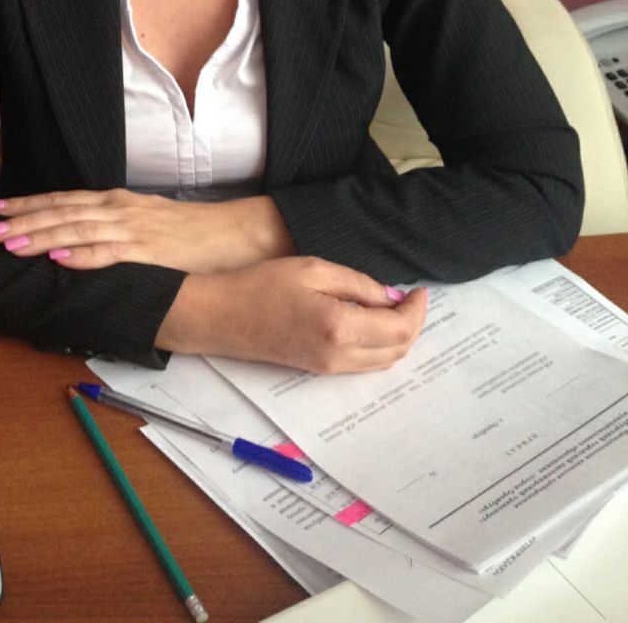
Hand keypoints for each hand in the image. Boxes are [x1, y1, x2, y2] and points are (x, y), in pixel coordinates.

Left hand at [0, 188, 293, 272]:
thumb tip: (78, 239)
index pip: (63, 199)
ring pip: (77, 229)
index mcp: (116, 202)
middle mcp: (119, 209)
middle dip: (22, 220)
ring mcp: (133, 228)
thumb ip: (112, 228)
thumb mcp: (145, 223)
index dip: (27, 204)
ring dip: (40, 236)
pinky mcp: (149, 251)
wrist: (233, 235)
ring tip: (9, 244)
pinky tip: (58, 258)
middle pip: (62, 211)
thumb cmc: (188, 233)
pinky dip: (81, 254)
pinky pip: (109, 252)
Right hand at [157, 257, 427, 373]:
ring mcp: (328, 368)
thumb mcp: (313, 269)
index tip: (419, 289)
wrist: (220, 316)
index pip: (400, 328)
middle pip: (397, 350)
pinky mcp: (318, 369)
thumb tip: (391, 297)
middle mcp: (340, 357)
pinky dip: (378, 345)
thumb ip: (358, 284)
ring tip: (392, 306)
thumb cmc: (261, 285)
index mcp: (340, 328)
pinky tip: (369, 320)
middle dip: (412, 324)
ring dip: (396, 337)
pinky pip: (363, 364)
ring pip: (382, 362)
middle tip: (410, 297)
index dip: (417, 309)